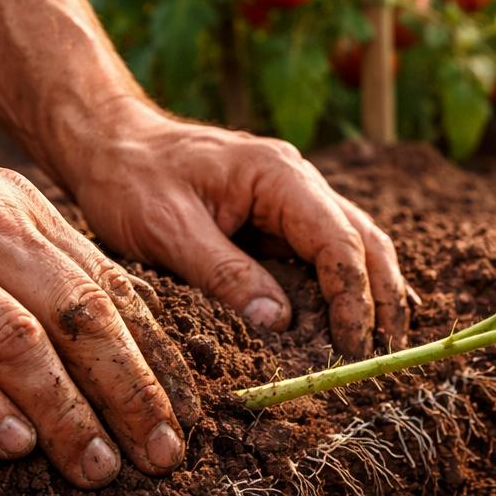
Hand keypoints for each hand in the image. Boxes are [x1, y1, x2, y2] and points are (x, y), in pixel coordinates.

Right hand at [0, 114, 198, 488]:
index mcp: (18, 209)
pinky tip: (9, 444)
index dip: (153, 356)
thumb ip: (38, 254)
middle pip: (77, 318)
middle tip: (162, 455)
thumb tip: (116, 318)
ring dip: (65, 412)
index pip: (108, 288)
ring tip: (97, 466)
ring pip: (15, 342)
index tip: (184, 414)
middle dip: (130, 393)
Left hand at [61, 103, 409, 358]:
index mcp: (279, 176)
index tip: (352, 346)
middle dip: (383, 297)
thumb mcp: (168, 230)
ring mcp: (292, 198)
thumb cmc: (131, 179)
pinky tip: (363, 316)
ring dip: (373, 292)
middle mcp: (298, 182)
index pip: (338, 241)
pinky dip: (349, 283)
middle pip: (364, 240)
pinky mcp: (278, 217)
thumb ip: (225, 273)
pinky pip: (327, 251)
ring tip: (382, 344)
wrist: (108, 143)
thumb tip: (280, 323)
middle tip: (387, 353)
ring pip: (354, 245)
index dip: (353, 297)